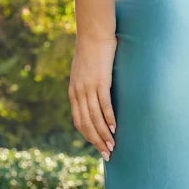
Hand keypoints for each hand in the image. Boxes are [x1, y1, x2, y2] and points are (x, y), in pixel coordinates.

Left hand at [70, 33, 117, 159]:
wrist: (93, 33)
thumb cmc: (92, 51)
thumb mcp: (84, 71)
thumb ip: (87, 85)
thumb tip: (94, 95)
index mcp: (73, 92)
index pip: (79, 121)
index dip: (89, 136)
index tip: (98, 146)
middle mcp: (78, 93)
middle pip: (86, 124)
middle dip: (96, 141)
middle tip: (107, 155)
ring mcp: (88, 88)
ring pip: (95, 118)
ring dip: (104, 135)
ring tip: (112, 146)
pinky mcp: (100, 82)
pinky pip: (104, 105)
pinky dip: (109, 118)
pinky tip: (115, 128)